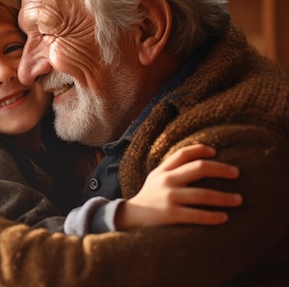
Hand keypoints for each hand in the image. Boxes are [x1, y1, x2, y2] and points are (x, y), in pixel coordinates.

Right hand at [115, 144, 241, 229]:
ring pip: (203, 194)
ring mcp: (169, 197)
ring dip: (224, 197)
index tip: (216, 152)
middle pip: (199, 168)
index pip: (183, 153)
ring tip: (238, 199)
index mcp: (163, 170)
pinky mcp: (171, 215)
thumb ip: (171, 169)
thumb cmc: (149, 197)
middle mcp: (166, 180)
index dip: (201, 149)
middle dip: (221, 169)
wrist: (129, 217)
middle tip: (236, 173)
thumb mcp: (155, 178)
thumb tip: (200, 161)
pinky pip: (197, 215)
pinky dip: (213, 216)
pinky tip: (224, 217)